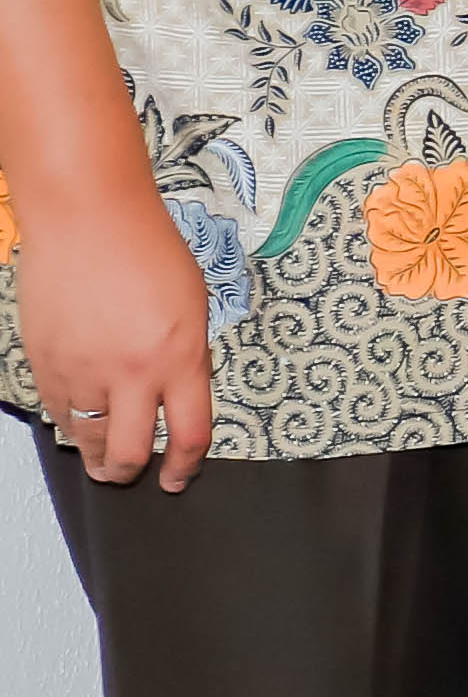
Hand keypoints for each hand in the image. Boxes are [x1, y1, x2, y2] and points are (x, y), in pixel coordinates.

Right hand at [18, 176, 213, 484]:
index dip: (185, 467)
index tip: (178, 479)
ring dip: (95, 454)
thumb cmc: (147, 250)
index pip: (190, 435)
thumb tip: (176, 396)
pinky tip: (74, 424)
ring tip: (101, 461)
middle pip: (132, 449)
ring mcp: (83, 369)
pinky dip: (66, 423)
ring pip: (87, 435)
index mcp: (181, 359)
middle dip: (131, 472)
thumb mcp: (194, 308)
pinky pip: (55, 409)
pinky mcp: (44, 360)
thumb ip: (187, 357)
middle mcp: (132, 373)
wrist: (88, 218)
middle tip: (131, 475)